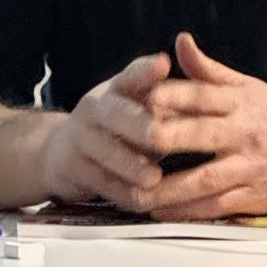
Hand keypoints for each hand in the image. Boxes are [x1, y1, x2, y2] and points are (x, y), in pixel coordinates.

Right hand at [40, 53, 171, 209]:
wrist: (60, 153)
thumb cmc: (117, 128)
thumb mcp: (137, 107)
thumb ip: (166, 99)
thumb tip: (206, 91)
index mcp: (115, 89)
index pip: (130, 75)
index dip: (145, 71)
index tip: (163, 65)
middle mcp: (94, 109)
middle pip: (115, 113)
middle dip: (136, 123)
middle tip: (157, 134)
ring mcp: (80, 139)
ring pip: (106, 152)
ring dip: (130, 166)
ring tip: (153, 177)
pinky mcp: (73, 169)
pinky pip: (101, 183)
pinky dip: (123, 194)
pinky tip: (143, 201)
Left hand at [142, 33, 266, 218]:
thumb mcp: (250, 87)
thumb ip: (210, 71)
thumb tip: (180, 42)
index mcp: (241, 102)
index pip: (204, 95)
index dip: (174, 95)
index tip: (144, 96)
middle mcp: (244, 133)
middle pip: (201, 134)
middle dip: (167, 138)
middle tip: (134, 142)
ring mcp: (248, 168)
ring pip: (204, 178)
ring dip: (168, 188)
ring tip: (135, 192)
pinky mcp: (252, 197)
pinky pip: (214, 206)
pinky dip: (186, 212)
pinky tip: (160, 212)